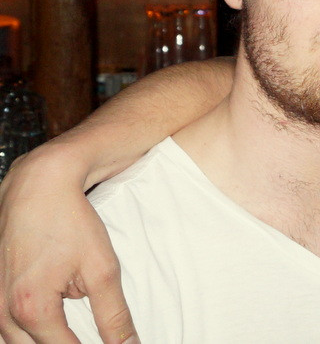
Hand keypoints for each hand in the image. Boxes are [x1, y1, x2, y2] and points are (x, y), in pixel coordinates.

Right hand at [0, 148, 136, 342]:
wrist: (38, 186)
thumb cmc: (69, 221)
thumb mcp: (102, 270)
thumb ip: (114, 315)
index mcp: (33, 310)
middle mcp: (5, 312)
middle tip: (95, 339)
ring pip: (16, 343)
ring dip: (44, 340)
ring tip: (71, 332)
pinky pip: (7, 326)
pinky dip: (28, 330)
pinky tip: (49, 323)